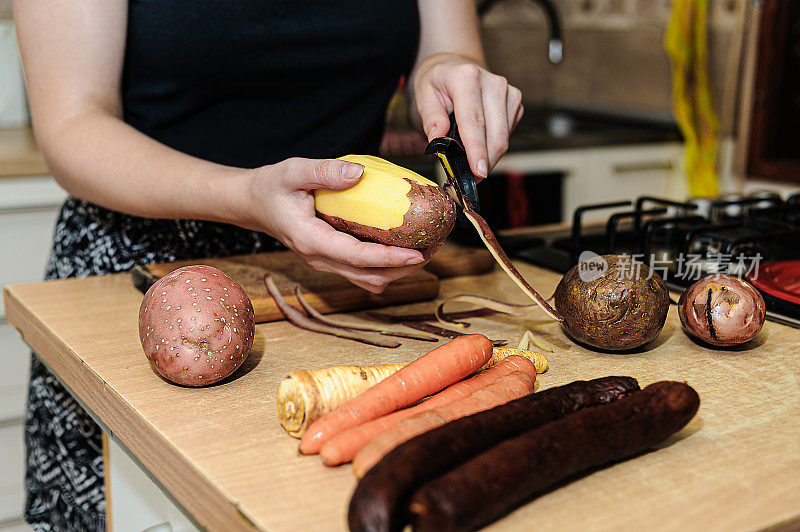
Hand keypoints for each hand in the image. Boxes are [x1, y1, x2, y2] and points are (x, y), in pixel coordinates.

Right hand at [240, 157, 440, 292]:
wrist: (255, 204)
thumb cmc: (273, 187)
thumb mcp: (293, 171)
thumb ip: (324, 171)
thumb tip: (359, 173)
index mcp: (312, 241)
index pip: (357, 258)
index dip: (390, 259)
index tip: (417, 254)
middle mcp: (322, 259)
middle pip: (371, 276)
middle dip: (406, 267)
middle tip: (435, 246)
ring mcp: (328, 263)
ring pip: (371, 279)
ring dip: (401, 270)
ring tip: (428, 247)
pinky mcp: (335, 260)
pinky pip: (366, 272)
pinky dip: (389, 265)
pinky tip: (406, 245)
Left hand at [412, 53, 522, 179]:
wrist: (454, 66)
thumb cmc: (438, 82)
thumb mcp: (423, 94)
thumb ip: (431, 118)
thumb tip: (438, 139)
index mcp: (466, 77)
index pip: (474, 121)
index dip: (477, 149)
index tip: (478, 171)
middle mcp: (493, 83)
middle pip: (495, 135)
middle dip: (483, 161)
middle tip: (468, 178)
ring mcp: (508, 92)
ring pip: (503, 139)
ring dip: (488, 156)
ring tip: (469, 161)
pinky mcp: (515, 102)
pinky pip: (507, 134)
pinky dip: (493, 146)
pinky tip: (479, 143)